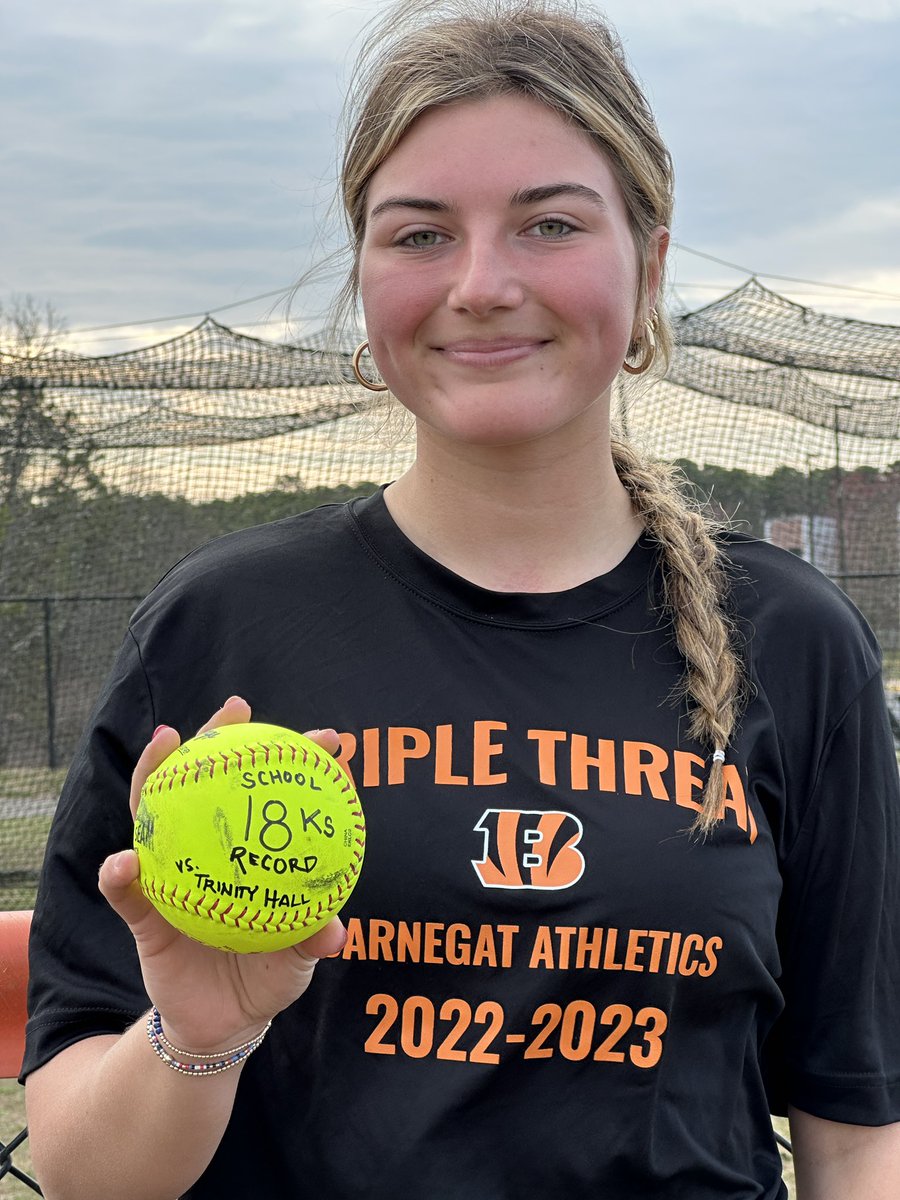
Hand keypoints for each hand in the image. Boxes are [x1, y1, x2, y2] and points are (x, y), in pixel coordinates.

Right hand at [98, 696, 346, 1053]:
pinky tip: (125, 863)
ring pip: (156, 814)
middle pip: (207, 781)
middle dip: (217, 736)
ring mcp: (173, 874)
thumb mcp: (297, 959)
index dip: (295, 762)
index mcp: (249, 855)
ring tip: (165, 743)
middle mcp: (209, 850)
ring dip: (154, 775)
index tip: (326, 740)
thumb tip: (335, 929)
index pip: (271, 796)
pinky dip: (120, 875)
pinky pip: (126, 891)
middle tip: (235, 707)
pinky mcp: (143, 913)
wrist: (225, 1023)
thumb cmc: (268, 976)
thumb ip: (311, 939)